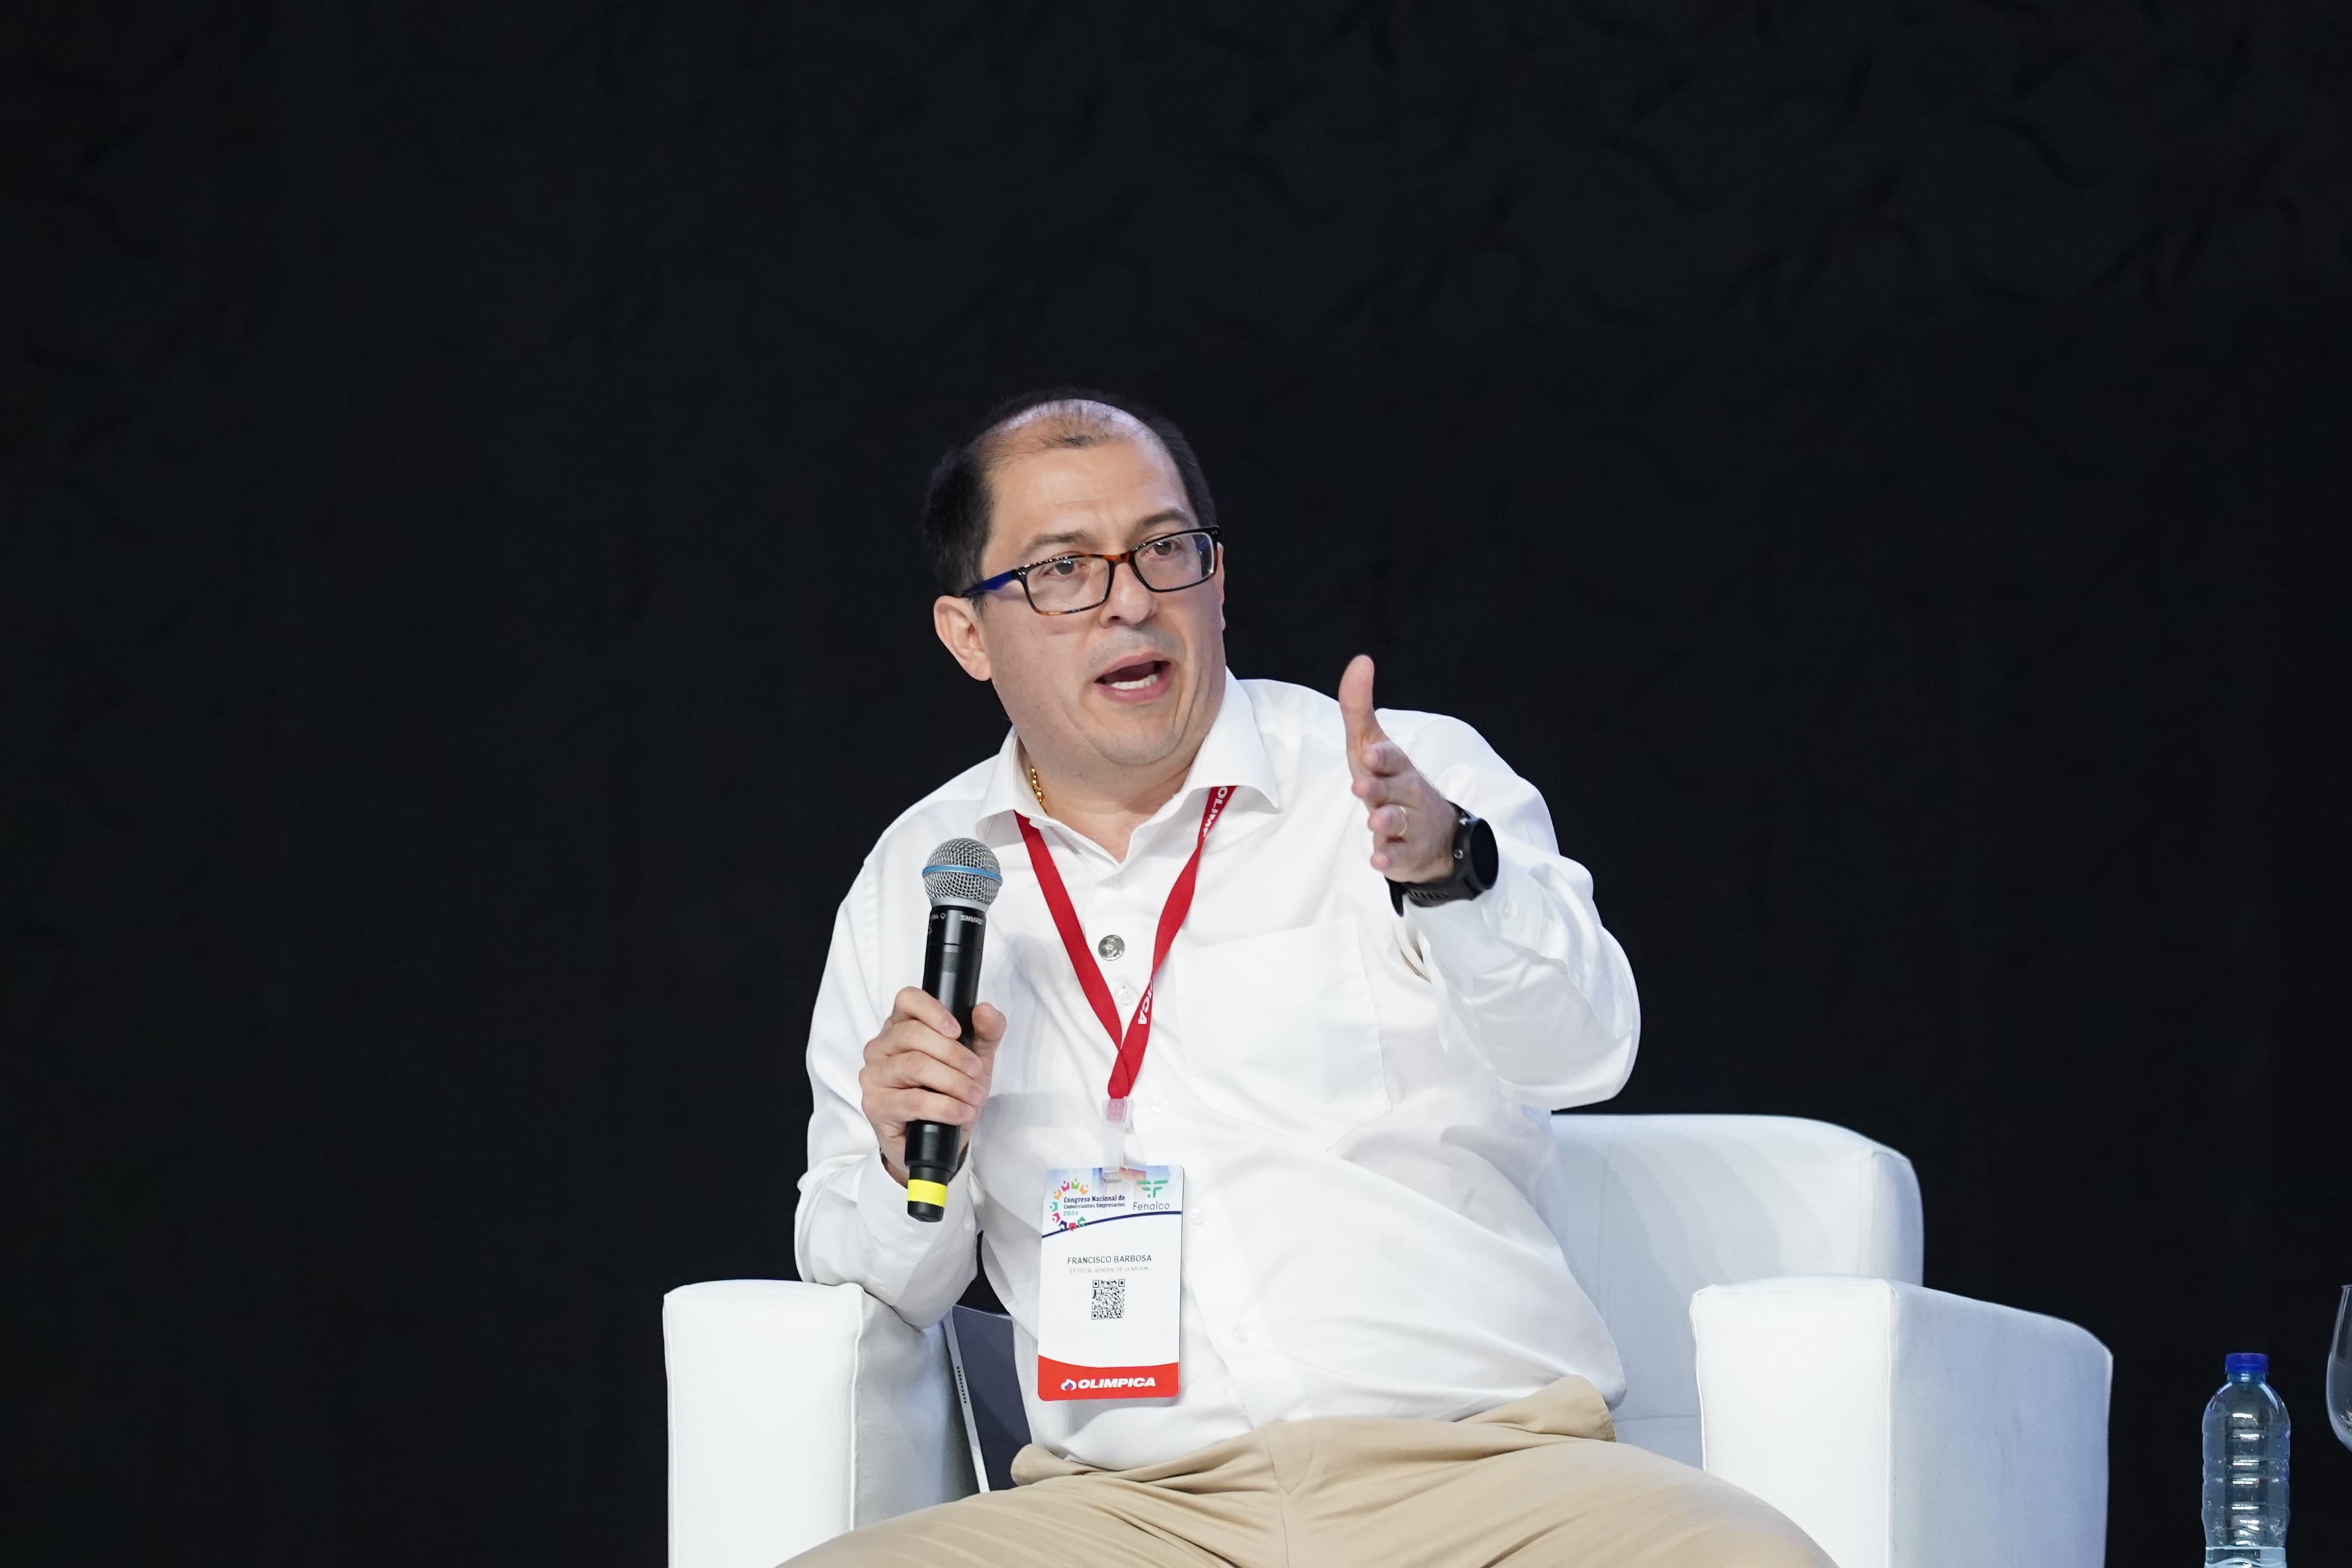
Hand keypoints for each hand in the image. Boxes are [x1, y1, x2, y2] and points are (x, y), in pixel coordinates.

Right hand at [860, 987, 1006, 1183]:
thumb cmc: (950, 1092)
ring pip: (914, 1066)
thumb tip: (986, 1010)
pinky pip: (912, 1101)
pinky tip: (961, 1112)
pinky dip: (944, 1107)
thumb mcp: (976, 1059)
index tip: (957, 1031)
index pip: (907, 1000)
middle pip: (913, 1034)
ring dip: (953, 1082)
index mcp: (901, 1026)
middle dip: (953, 1054)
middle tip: (976, 1072)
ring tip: (974, 1096)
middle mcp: (881, 1047)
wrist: (937, 1142)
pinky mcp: (875, 1105)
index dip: (933, 1010)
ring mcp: (874, 1076)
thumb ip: (986, 1032)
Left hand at [1339, 654, 1454, 883]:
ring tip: (1374, 822)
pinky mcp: (1406, 854)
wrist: (1434, 834)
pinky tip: (1379, 860)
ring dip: (1387, 821)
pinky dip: (1390, 859)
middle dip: (1382, 787)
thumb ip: (1359, 708)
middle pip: (1397, 790)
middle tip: (1362, 788)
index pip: (1392, 757)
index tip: (1369, 753)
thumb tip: (1360, 662)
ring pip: (1400, 822)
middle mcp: (1407, 794)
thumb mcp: (1372, 745)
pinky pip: (1399, 858)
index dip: (1382, 756)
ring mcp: (1410, 825)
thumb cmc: (1392, 780)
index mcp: (1398, 767)